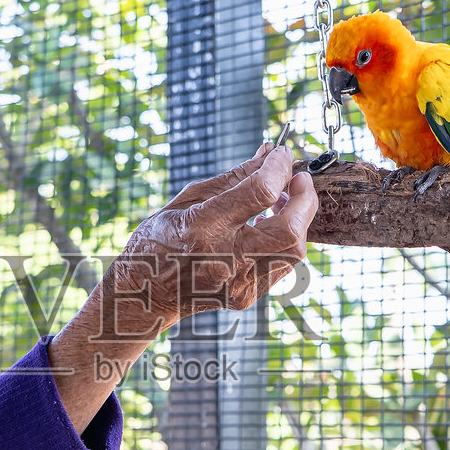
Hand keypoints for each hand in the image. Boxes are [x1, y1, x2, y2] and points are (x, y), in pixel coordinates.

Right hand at [101, 140, 318, 334]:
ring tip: (283, 202)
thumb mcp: (188, 199)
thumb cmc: (159, 241)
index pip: (260, 192)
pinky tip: (268, 227)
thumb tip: (268, 153)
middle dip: (305, 198)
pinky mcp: (247, 296)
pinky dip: (284, 240)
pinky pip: (283, 265)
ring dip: (298, 220)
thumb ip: (234, 177)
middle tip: (298, 179)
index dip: (279, 167)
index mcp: (203, 227)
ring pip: (294, 250)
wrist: (145, 295)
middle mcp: (225, 258)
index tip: (282, 153)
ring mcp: (239, 283)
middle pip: (290, 228)